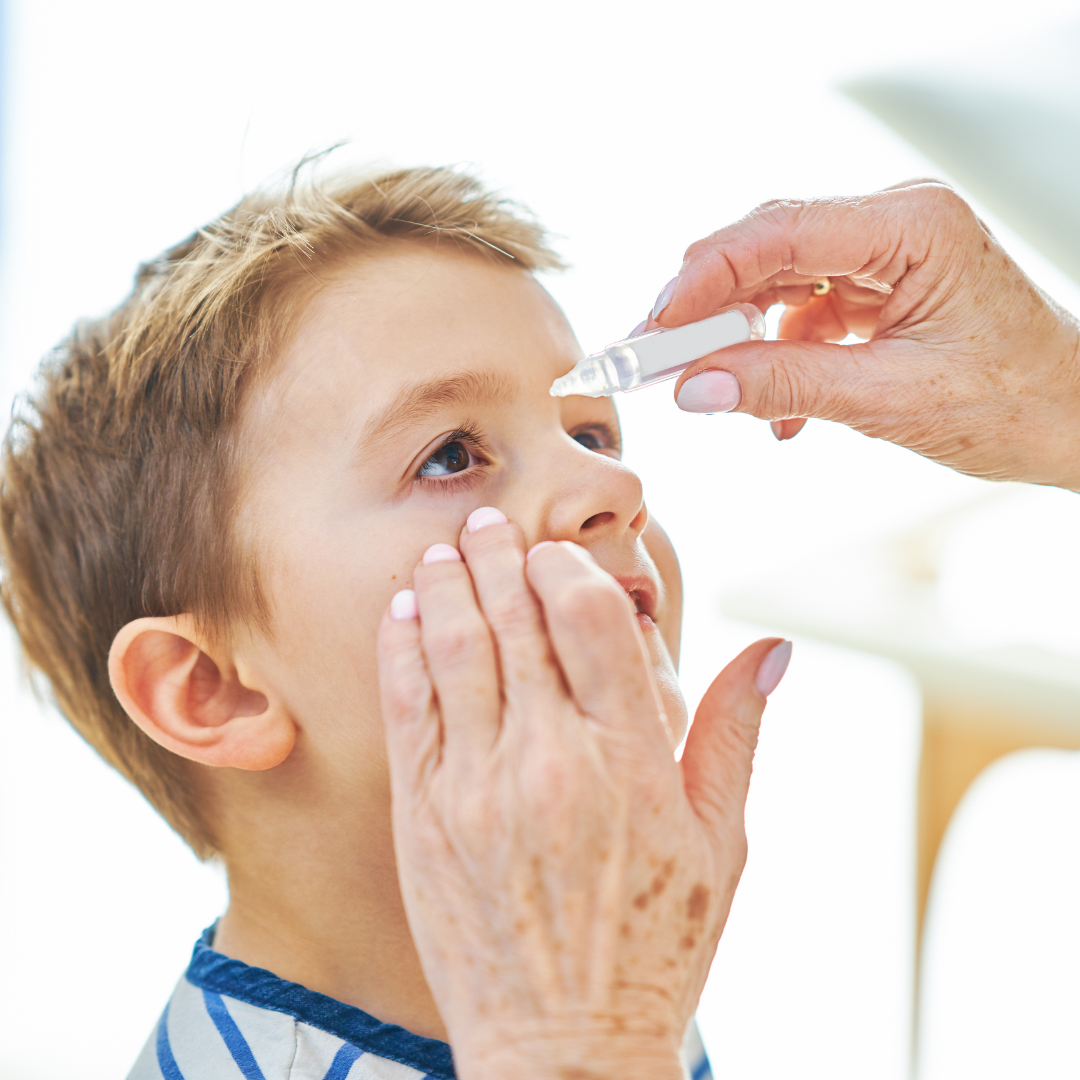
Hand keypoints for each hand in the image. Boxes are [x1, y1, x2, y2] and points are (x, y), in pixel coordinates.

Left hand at [376, 509, 789, 1079]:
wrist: (564, 1046)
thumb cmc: (657, 944)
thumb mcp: (722, 842)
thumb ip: (734, 732)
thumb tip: (772, 649)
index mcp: (631, 759)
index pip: (592, 617)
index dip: (570, 566)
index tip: (558, 552)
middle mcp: (551, 759)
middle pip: (516, 617)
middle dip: (499, 555)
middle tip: (488, 521)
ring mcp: (478, 785)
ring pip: (456, 647)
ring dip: (446, 584)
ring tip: (443, 549)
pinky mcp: (425, 814)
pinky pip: (408, 705)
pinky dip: (403, 646)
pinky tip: (406, 612)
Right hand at [650, 180, 1079, 489]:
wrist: (1069, 419)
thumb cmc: (1013, 402)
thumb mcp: (890, 398)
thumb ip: (786, 385)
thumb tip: (694, 387)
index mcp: (914, 225)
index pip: (780, 232)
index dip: (703, 277)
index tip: (652, 325)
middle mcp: (894, 221)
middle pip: (766, 247)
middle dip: (705, 307)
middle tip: (651, 358)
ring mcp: (882, 251)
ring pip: (774, 279)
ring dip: (738, 337)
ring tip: (711, 389)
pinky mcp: (873, 284)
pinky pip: (798, 310)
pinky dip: (774, 357)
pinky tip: (777, 410)